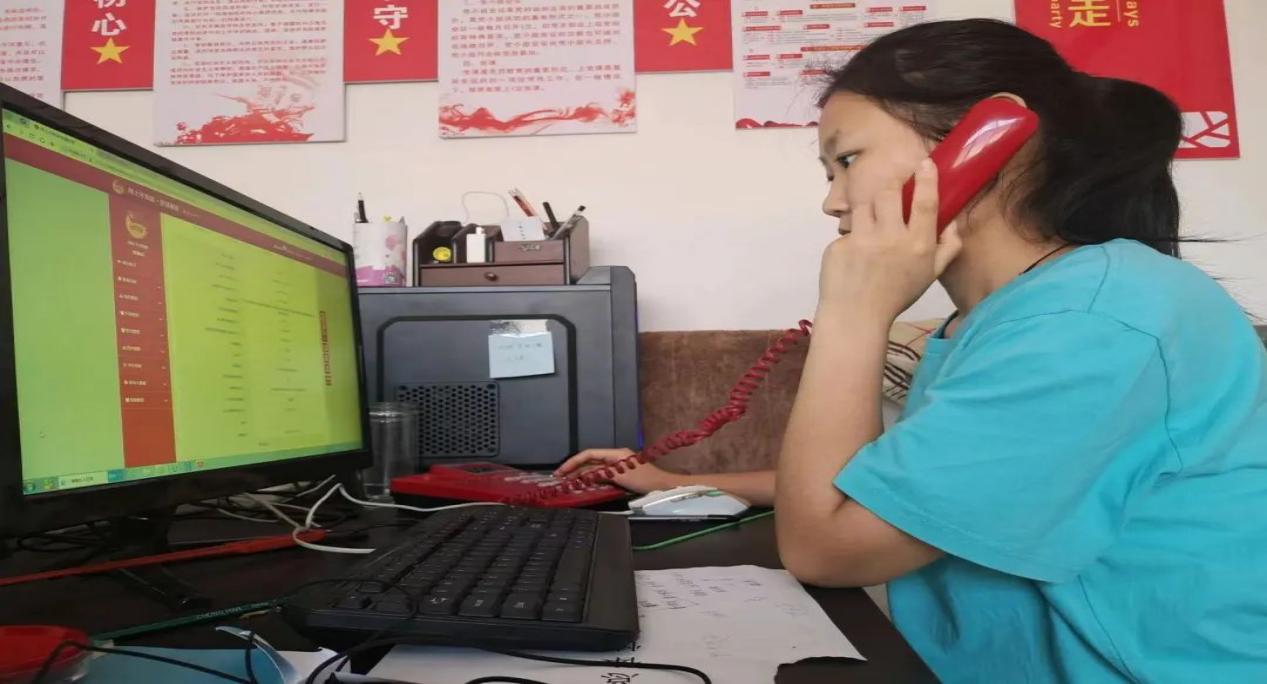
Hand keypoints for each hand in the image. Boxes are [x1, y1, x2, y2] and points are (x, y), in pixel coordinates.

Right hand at [553, 449, 679, 493]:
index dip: (573, 462)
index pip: (589, 454)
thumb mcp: (621, 476)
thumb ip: (602, 474)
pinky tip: (584, 484)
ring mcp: (617, 465)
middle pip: (590, 461)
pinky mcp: (620, 474)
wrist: (662, 486)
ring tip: (568, 482)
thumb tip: (585, 475)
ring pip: (595, 468)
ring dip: (581, 474)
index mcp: (615, 453)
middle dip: (574, 468)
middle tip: (560, 478)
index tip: (562, 471)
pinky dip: (591, 478)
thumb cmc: (644, 480)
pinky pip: (601, 475)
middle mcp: (615, 457)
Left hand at [818, 159, 962, 321]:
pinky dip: (852, 238)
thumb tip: (953, 221)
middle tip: (891, 197)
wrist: (856, 315)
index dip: (926, 179)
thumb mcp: (930, 275)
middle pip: (889, 193)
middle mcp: (891, 239)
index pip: (924, 203)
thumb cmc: (896, 295)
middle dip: (890, 189)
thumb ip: (948, 247)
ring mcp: (862, 241)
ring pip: (864, 206)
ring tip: (871, 229)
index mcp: (918, 245)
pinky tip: (854, 257)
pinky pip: (848, 230)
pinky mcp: (839, 245)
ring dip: (869, 211)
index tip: (924, 163)